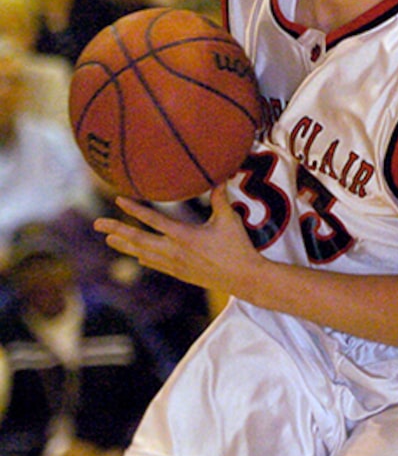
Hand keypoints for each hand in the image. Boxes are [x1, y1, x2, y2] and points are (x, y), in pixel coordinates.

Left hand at [93, 184, 258, 298]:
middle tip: (97, 224)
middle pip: (138, 240)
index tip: (118, 200)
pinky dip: (143, 256)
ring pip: (143, 253)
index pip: (153, 221)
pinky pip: (155, 264)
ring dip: (124, 245)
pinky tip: (137, 255)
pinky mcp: (180, 273)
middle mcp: (174, 251)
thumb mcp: (229, 219)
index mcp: (184, 236)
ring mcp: (175, 265)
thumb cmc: (238, 247)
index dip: (135, 210)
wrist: (243, 278)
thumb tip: (218, 177)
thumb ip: (220, 198)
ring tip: (109, 238)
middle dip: (116, 230)